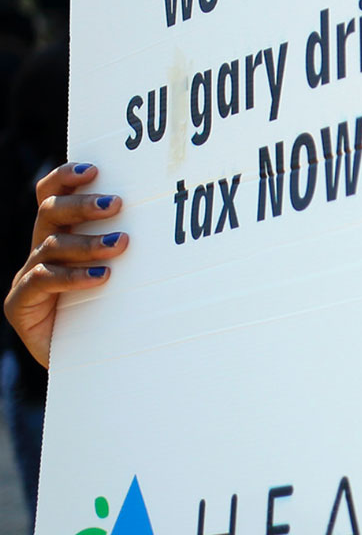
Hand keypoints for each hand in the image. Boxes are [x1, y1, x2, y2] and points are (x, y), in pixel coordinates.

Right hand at [4, 163, 126, 367]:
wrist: (93, 364)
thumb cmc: (116, 313)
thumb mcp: (127, 275)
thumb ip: (130, 246)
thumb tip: (169, 217)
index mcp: (60, 236)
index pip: (52, 196)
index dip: (66, 178)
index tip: (94, 169)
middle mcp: (41, 252)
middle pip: (50, 213)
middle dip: (83, 205)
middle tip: (117, 205)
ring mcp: (28, 278)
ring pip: (50, 246)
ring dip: (87, 243)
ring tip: (120, 245)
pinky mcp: (20, 305)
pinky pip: (42, 282)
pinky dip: (72, 276)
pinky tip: (100, 277)